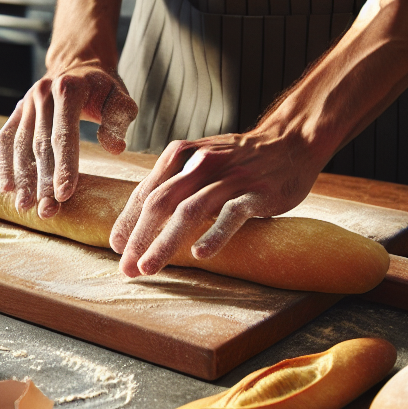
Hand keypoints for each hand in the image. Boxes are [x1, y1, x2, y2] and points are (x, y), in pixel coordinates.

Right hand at [0, 62, 137, 216]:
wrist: (77, 66)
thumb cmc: (102, 88)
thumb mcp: (120, 97)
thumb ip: (119, 120)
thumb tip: (115, 148)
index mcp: (68, 89)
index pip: (64, 135)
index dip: (64, 166)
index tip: (65, 194)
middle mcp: (42, 94)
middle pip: (40, 145)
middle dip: (42, 181)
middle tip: (46, 211)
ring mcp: (26, 102)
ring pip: (20, 146)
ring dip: (22, 178)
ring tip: (25, 206)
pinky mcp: (16, 111)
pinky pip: (6, 139)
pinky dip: (4, 164)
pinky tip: (7, 188)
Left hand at [109, 128, 321, 277]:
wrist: (291, 141)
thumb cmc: (237, 159)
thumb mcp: (199, 162)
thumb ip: (172, 184)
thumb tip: (140, 221)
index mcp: (181, 156)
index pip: (147, 192)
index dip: (128, 221)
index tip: (116, 246)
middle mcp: (200, 164)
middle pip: (160, 203)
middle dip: (138, 237)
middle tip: (126, 267)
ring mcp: (229, 177)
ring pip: (189, 211)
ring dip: (164, 242)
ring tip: (148, 268)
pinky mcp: (256, 191)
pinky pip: (231, 214)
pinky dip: (214, 234)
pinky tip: (200, 254)